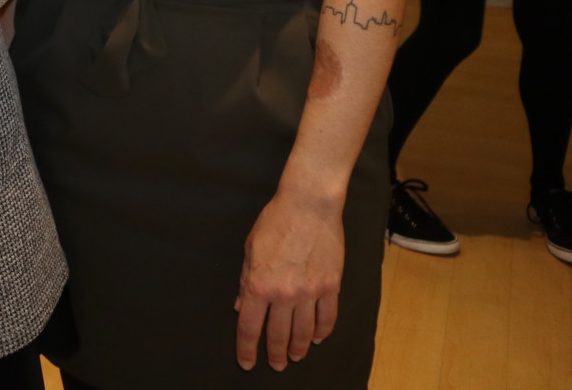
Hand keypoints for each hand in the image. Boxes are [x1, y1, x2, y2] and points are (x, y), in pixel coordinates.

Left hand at [235, 186, 344, 371]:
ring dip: (299, 348)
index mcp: (259, 285)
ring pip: (304, 333)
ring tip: (295, 356)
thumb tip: (240, 307)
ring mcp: (310, 292)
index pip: (249, 327)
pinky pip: (327, 318)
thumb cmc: (274, 223)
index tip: (246, 362)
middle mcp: (284, 294)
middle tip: (276, 365)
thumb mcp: (250, 250)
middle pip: (278, 336)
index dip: (246, 349)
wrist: (307, 205)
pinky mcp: (330, 286)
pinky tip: (318, 339)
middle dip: (275, 354)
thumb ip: (246, 282)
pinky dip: (323, 332)